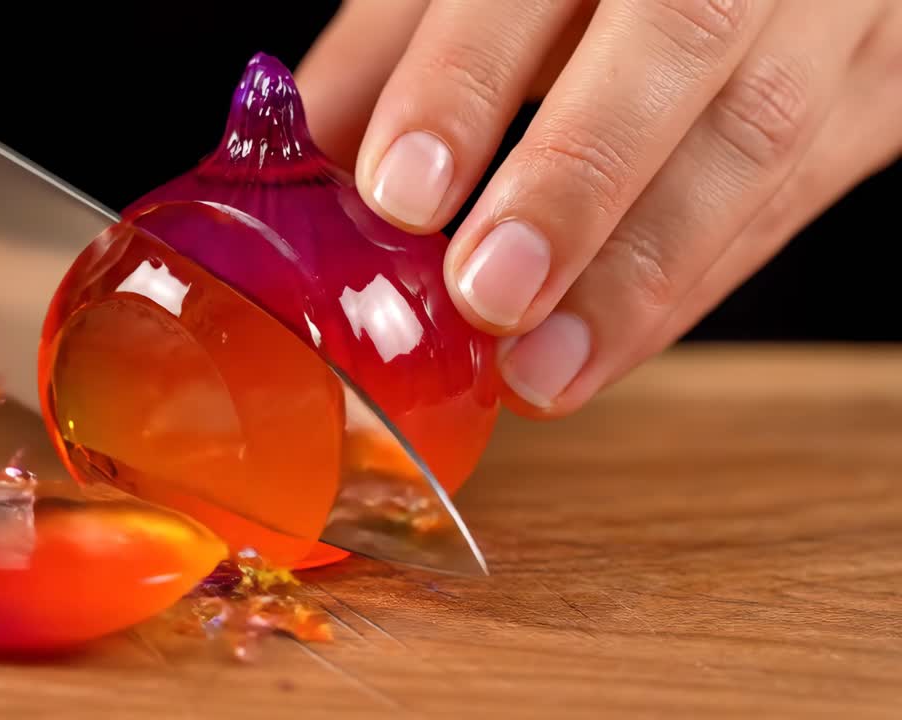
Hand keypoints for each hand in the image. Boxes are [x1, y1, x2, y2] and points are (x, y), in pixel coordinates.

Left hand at [296, 0, 901, 418]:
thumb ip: (398, 55)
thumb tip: (299, 181)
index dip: (465, 80)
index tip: (402, 193)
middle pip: (680, 41)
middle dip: (578, 180)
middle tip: (489, 295)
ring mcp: (838, 8)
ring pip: (760, 139)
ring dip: (643, 274)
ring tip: (542, 372)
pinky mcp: (882, 86)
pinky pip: (795, 198)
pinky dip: (691, 286)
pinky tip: (606, 349)